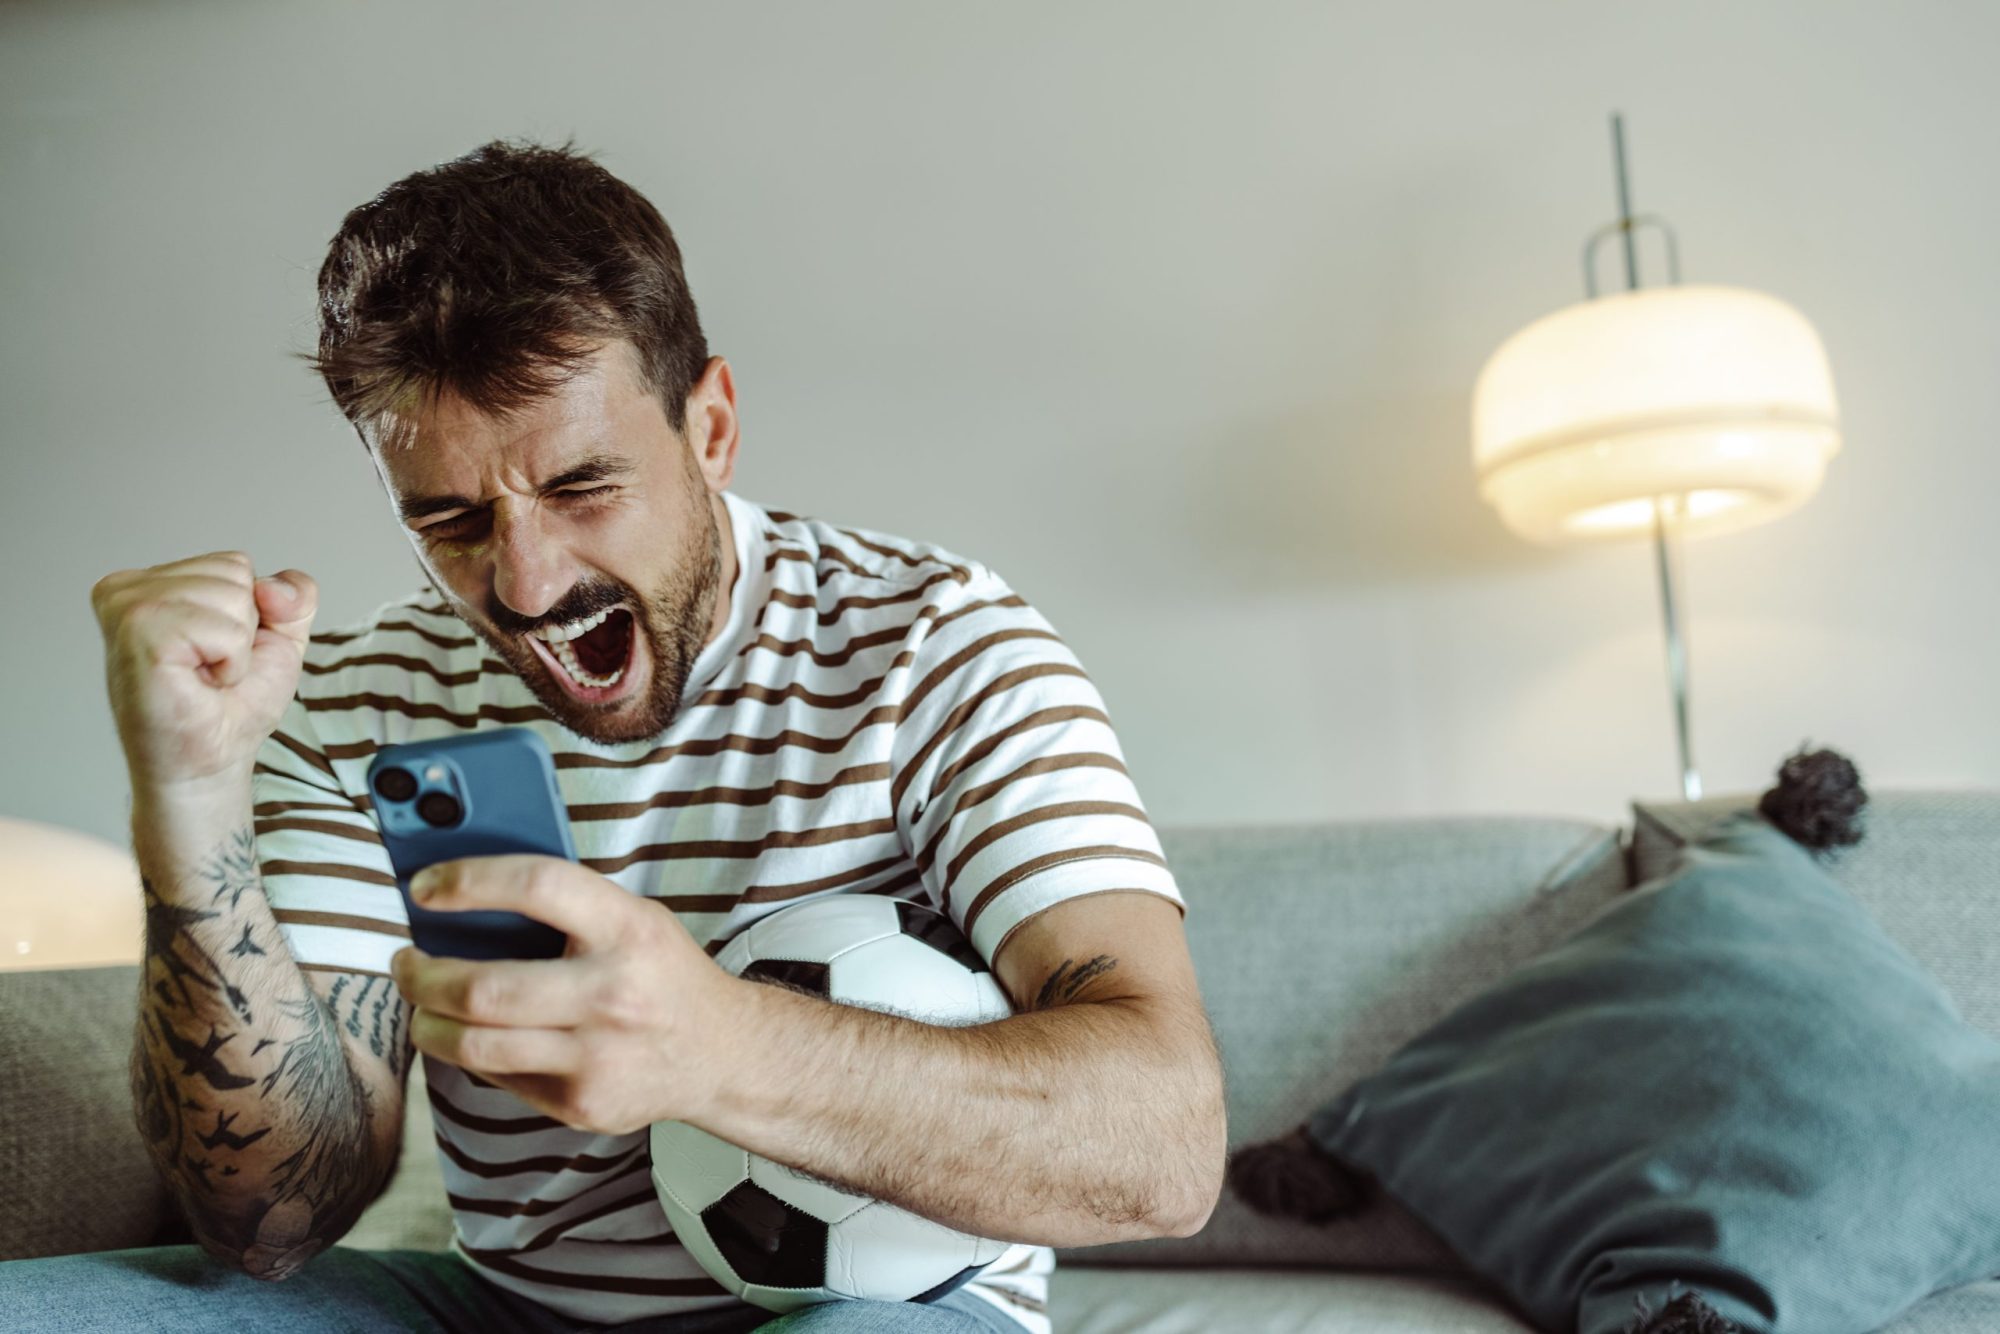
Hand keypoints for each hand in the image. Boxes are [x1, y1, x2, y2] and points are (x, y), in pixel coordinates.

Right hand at [91, 551, 317, 795]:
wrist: (210, 761)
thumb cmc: (231, 704)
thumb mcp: (278, 637)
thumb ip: (292, 596)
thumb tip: (271, 586)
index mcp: (149, 582)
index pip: (234, 563)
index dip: (249, 616)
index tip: (215, 653)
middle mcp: (129, 588)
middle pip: (235, 573)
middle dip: (242, 629)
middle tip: (208, 669)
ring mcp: (129, 607)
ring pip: (232, 596)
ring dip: (235, 649)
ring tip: (201, 676)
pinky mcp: (140, 633)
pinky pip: (225, 628)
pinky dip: (229, 662)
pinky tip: (196, 682)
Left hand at [390, 855, 739, 1133]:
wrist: (718, 1054)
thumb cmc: (662, 974)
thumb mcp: (634, 918)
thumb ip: (567, 904)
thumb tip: (467, 892)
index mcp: (628, 930)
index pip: (540, 888)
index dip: (471, 881)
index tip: (425, 886)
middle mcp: (613, 995)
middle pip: (484, 989)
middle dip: (422, 976)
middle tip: (405, 962)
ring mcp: (596, 1058)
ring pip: (476, 1045)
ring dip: (427, 1022)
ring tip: (420, 1004)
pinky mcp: (580, 1103)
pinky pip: (497, 1077)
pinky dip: (471, 1054)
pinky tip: (471, 1035)